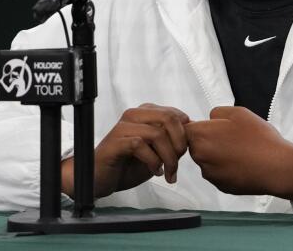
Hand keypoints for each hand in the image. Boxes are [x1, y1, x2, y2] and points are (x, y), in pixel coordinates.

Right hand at [61, 103, 188, 198]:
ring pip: (157, 134)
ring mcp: (124, 126)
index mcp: (146, 113)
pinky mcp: (116, 141)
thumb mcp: (156, 151)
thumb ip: (171, 141)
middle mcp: (135, 115)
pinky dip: (152, 161)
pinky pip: (141, 145)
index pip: (176, 114)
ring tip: (167, 172)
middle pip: (169, 118)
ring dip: (168, 157)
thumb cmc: (128, 165)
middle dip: (179, 143)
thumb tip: (192, 134)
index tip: (183, 154)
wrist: (100, 178)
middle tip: (177, 163)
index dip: (185, 135)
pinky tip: (154, 171)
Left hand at [185, 106, 292, 201]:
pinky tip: (242, 164)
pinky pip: (218, 173)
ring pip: (207, 160)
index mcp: (200, 136)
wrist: (277, 167)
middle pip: (195, 146)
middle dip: (207, 141)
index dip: (197, 126)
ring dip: (216, 155)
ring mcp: (210, 174)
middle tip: (230, 137)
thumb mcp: (238, 112)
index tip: (211, 127)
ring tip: (239, 151)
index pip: (185, 129)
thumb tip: (209, 120)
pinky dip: (226, 169)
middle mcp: (200, 156)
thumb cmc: (259, 138)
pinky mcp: (220, 186)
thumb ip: (217, 113)